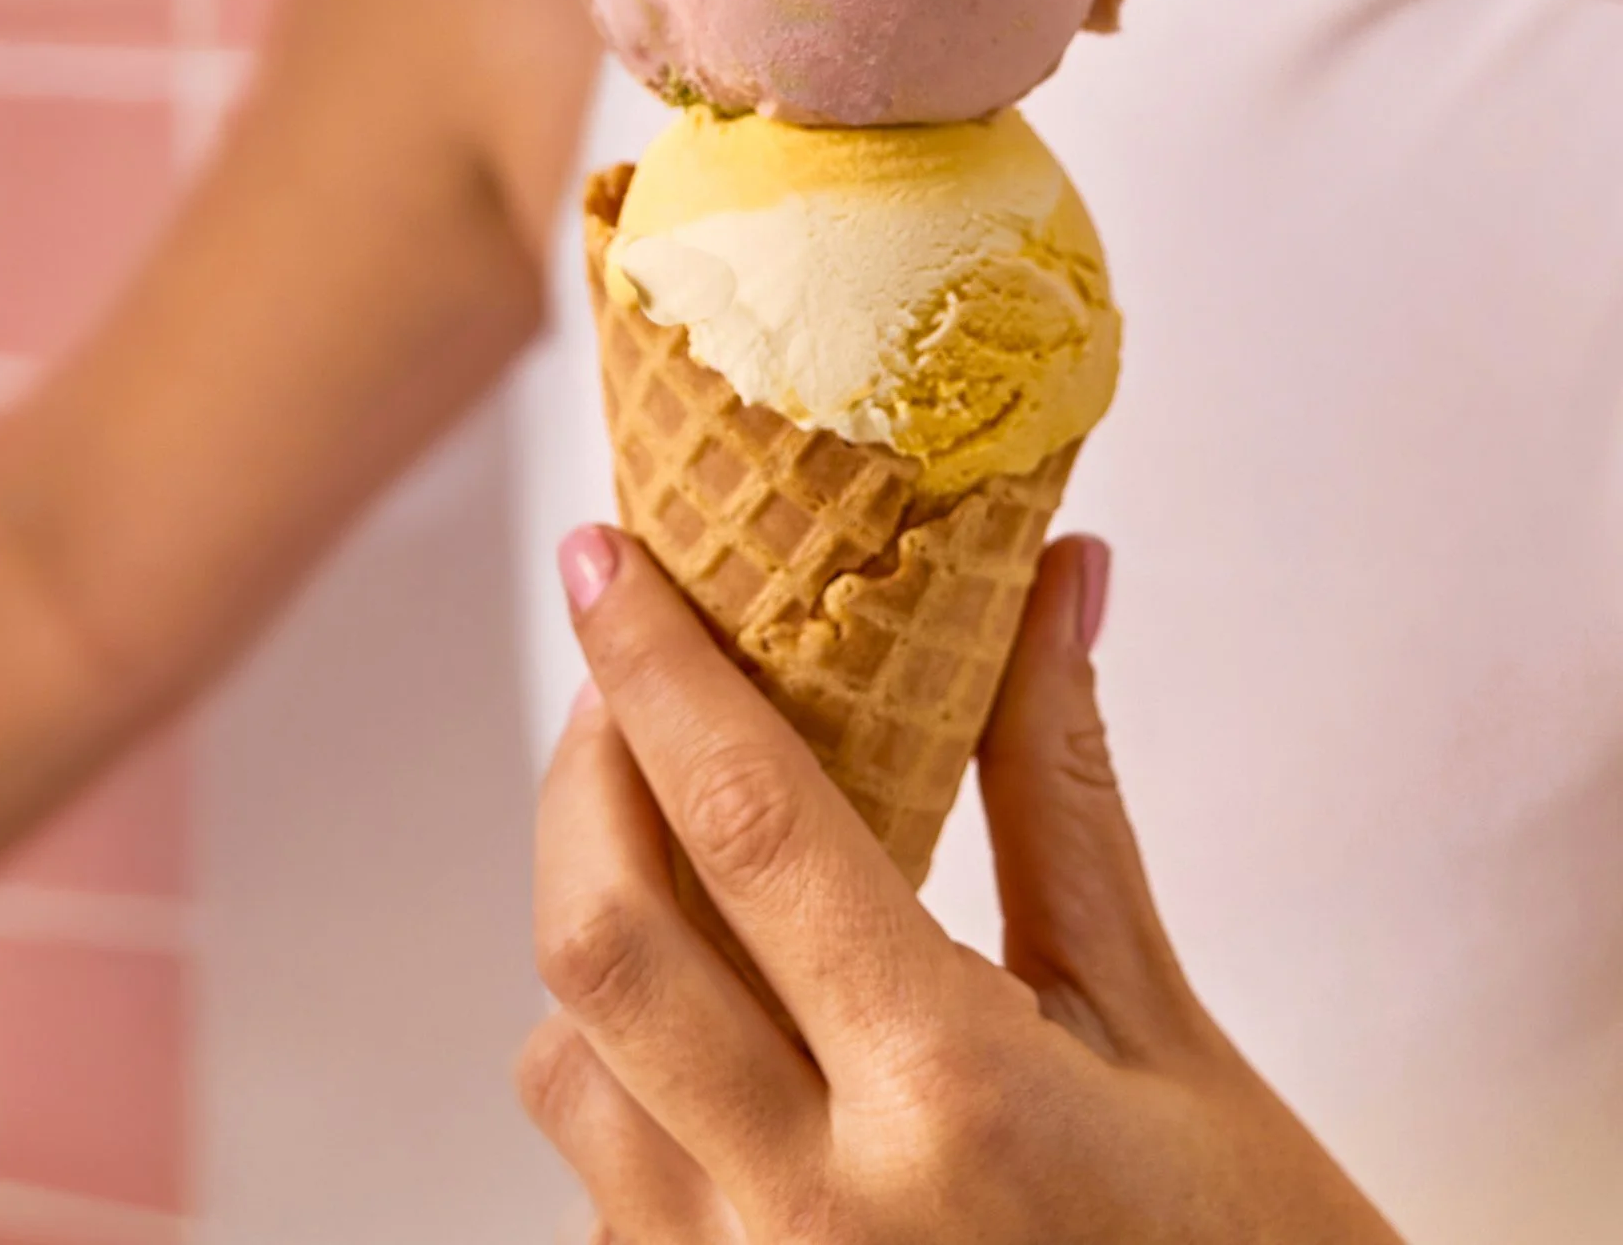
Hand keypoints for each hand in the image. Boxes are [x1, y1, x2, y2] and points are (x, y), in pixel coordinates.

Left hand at [518, 524, 1404, 1244]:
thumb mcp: (1164, 1034)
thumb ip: (1062, 790)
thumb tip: (1052, 574)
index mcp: (949, 1102)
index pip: (748, 826)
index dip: (657, 666)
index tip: (605, 555)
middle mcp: (806, 1219)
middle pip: (600, 937)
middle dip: (586, 769)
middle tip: (625, 679)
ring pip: (568, 1064)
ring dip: (602, 928)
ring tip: (676, 854)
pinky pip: (598, 1180)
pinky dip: (626, 1071)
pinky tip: (717, 1028)